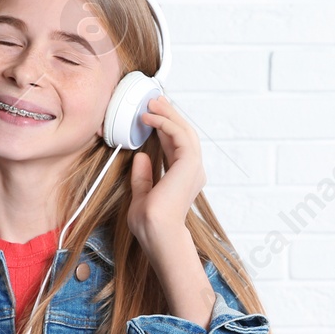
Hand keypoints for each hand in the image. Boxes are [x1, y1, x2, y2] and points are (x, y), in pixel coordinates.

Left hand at [127, 95, 204, 252]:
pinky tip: (150, 118)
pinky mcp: (189, 163)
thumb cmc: (150, 223)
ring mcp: (193, 167)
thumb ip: (143, 177)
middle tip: (155, 101)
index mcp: (184, 179)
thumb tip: (141, 157)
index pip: (176, 147)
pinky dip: (165, 123)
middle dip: (169, 115)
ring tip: (152, 103)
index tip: (152, 116)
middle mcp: (192, 172)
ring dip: (168, 114)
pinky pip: (179, 135)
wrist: (157, 231)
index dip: (165, 129)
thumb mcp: (141, 195)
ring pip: (184, 130)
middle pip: (184, 134)